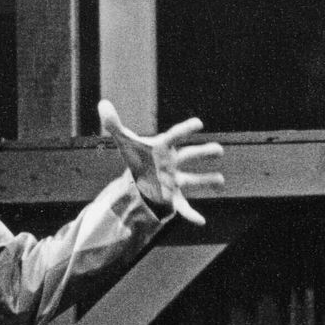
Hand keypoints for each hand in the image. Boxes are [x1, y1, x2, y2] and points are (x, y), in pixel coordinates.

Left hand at [98, 100, 224, 225]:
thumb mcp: (124, 142)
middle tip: (219, 150)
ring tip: (221, 180)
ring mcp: (175, 180)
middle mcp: (173, 162)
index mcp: (163, 148)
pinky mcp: (173, 197)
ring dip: (207, 180)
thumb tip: (103, 103)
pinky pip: (184, 207)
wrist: (142, 179)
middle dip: (204, 153)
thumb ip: (113, 123)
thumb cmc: (139, 158)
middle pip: (190, 155)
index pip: (174, 136)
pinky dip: (191, 215)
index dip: (186, 129)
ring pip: (193, 180)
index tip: (199, 123)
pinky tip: (200, 221)